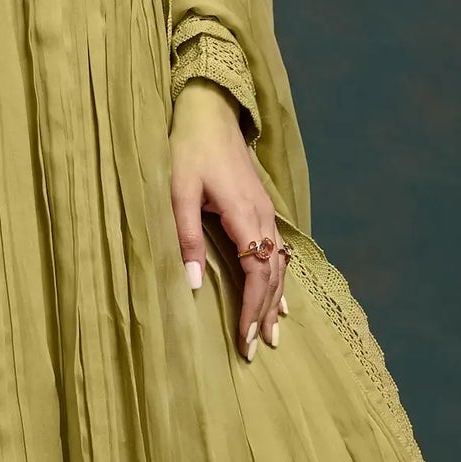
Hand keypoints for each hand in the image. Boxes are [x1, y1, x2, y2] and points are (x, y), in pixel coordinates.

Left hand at [170, 81, 287, 360]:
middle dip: (264, 314)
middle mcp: (262, 217)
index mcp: (243, 215)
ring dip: (276, 301)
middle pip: (271, 275)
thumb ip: (187, 238)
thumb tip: (195, 284)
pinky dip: (280, 280)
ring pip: (278, 266)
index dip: (251, 309)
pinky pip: (278, 252)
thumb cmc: (188, 149)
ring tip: (274, 334)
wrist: (209, 112)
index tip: (245, 340)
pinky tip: (282, 299)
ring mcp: (266, 212)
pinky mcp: (262, 208)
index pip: (255, 273)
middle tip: (258, 349)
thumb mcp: (178, 192)